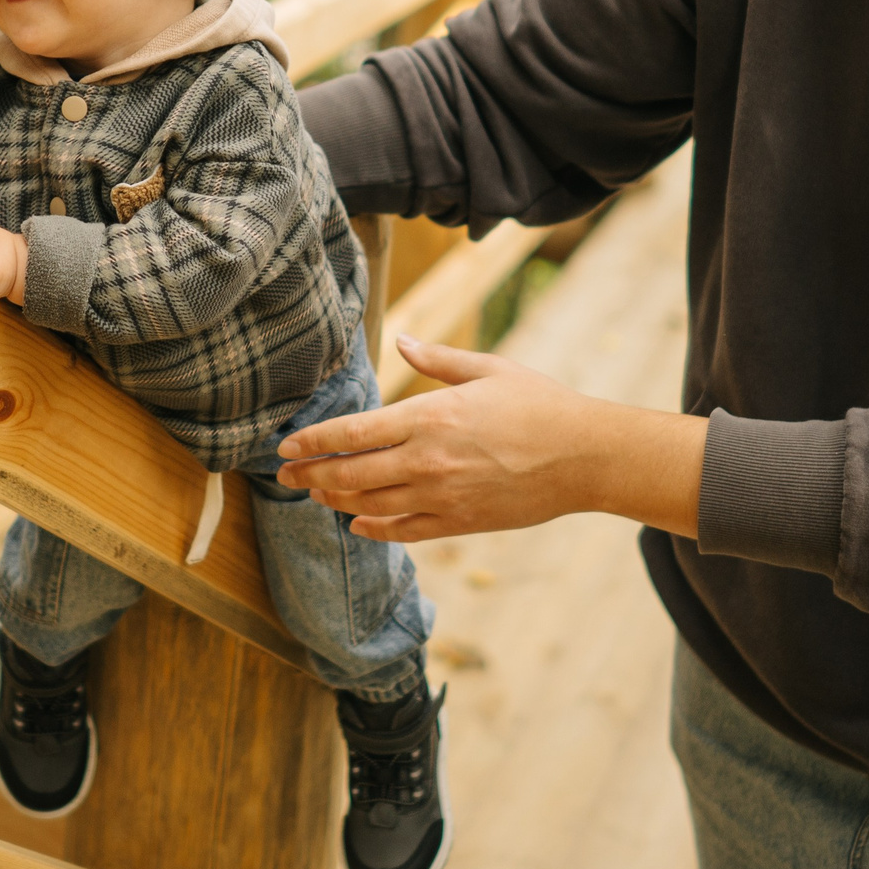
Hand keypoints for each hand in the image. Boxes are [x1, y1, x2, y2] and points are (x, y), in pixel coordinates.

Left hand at [273, 334, 706, 542]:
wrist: (585, 456)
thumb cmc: (539, 404)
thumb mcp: (487, 369)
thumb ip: (436, 359)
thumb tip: (399, 337)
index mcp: (430, 417)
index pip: (353, 433)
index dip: (313, 443)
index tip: (285, 447)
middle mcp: (428, 461)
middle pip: (351, 474)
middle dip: (310, 475)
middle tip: (283, 476)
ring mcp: (443, 496)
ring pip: (371, 506)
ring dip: (335, 502)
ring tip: (314, 495)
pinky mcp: (461, 522)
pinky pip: (405, 531)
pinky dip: (375, 529)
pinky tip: (357, 525)